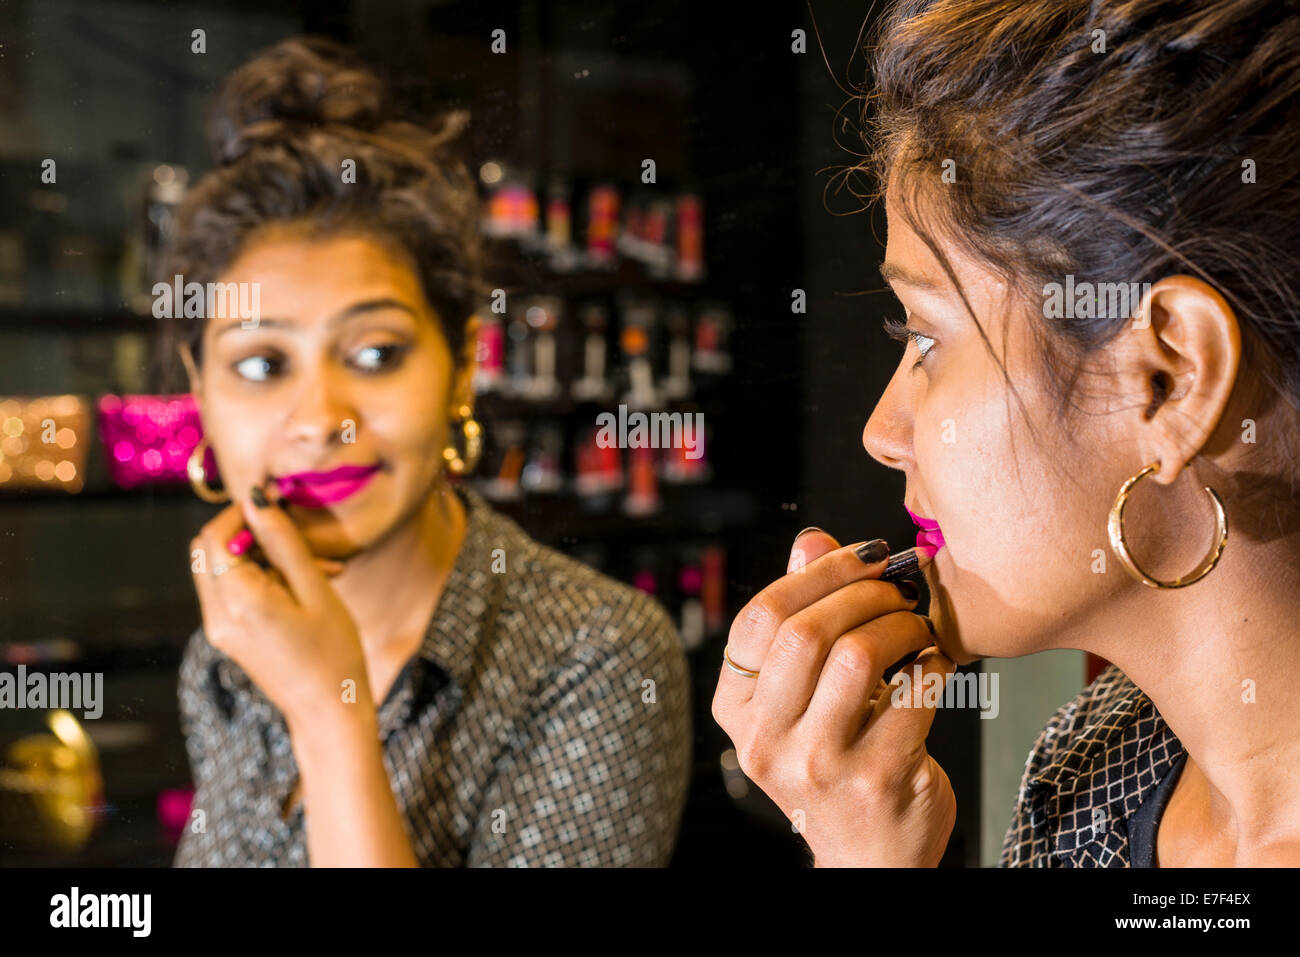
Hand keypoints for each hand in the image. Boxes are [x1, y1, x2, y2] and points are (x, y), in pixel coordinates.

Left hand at [189, 483, 370, 727]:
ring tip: (316, 566)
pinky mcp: (229, 636)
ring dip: (261, 556)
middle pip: (208, 550)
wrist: (329, 711)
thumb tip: (256, 499)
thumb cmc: (333, 652)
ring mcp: (219, 629)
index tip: (276, 506)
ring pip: (221, 569)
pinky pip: (232, 592)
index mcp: (238, 602)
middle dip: (248, 533)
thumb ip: (283, 542)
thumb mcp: (315, 590)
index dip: (240, 513)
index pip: (214, 537)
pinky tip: (304, 585)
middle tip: (294, 537)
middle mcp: (217, 616)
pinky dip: (261, 578)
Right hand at [711, 529, 956, 866]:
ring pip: (857, 655)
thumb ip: (801, 616)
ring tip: (917, 626)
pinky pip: (914, 691)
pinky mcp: (877, 778)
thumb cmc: (835, 763)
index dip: (814, 572)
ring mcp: (819, 764)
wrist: (869, 858)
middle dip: (863, 592)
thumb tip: (811, 539)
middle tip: (897, 588)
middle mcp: (767, 741)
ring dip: (900, 625)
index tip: (861, 555)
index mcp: (738, 711)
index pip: (760, 618)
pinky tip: (936, 664)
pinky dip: (934, 663)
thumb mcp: (800, 696)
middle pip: (805, 632)